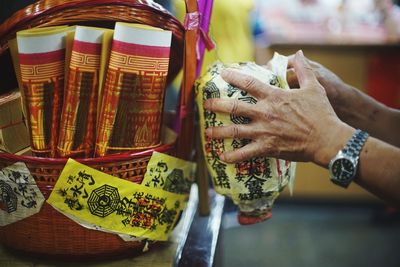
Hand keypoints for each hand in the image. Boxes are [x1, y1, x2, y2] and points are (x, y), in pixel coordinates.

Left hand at [204, 50, 353, 165]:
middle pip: (234, 106)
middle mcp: (264, 113)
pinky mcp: (267, 147)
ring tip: (207, 133)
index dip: (233, 76)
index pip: (248, 82)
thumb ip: (303, 69)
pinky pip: (245, 153)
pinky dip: (233, 157)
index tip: (222, 73)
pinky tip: (222, 157)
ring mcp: (264, 131)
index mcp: (274, 97)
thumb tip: (299, 53)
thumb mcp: (314, 87)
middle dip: (217, 104)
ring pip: (235, 130)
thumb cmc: (321, 113)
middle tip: (207, 104)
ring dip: (218, 132)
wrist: (327, 139)